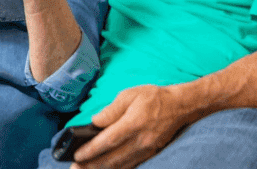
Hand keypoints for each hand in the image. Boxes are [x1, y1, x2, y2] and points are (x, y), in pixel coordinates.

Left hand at [71, 85, 190, 168]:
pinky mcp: (149, 154)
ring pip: (120, 165)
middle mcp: (140, 140)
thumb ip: (111, 110)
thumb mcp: (130, 94)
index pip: (109, 140)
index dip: (91, 150)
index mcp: (134, 123)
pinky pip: (130, 165)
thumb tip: (95, 122)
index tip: (77, 155)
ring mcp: (146, 150)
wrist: (179, 106)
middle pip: (112, 158)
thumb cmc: (153, 97)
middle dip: (91, 165)